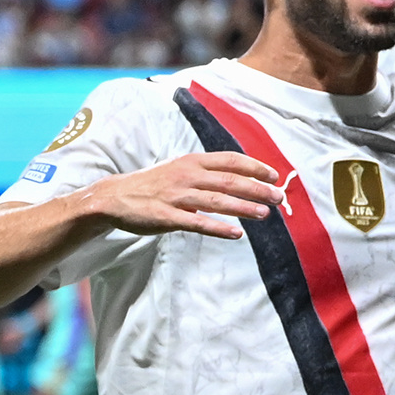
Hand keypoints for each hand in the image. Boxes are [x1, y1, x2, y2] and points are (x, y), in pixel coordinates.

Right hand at [94, 152, 284, 240]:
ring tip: (264, 215)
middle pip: (229, 180)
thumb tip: (240, 179)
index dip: (254, 167)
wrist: (115, 197)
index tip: (274, 176)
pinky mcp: (167, 217)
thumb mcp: (180, 169)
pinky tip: (236, 234)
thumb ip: (208, 173)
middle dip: (257, 189)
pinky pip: (197, 223)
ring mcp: (176, 196)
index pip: (230, 160)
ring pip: (217, 201)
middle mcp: (187, 176)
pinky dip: (218, 228)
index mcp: (192, 162)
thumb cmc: (154, 184)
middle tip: (278, 197)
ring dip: (243, 207)